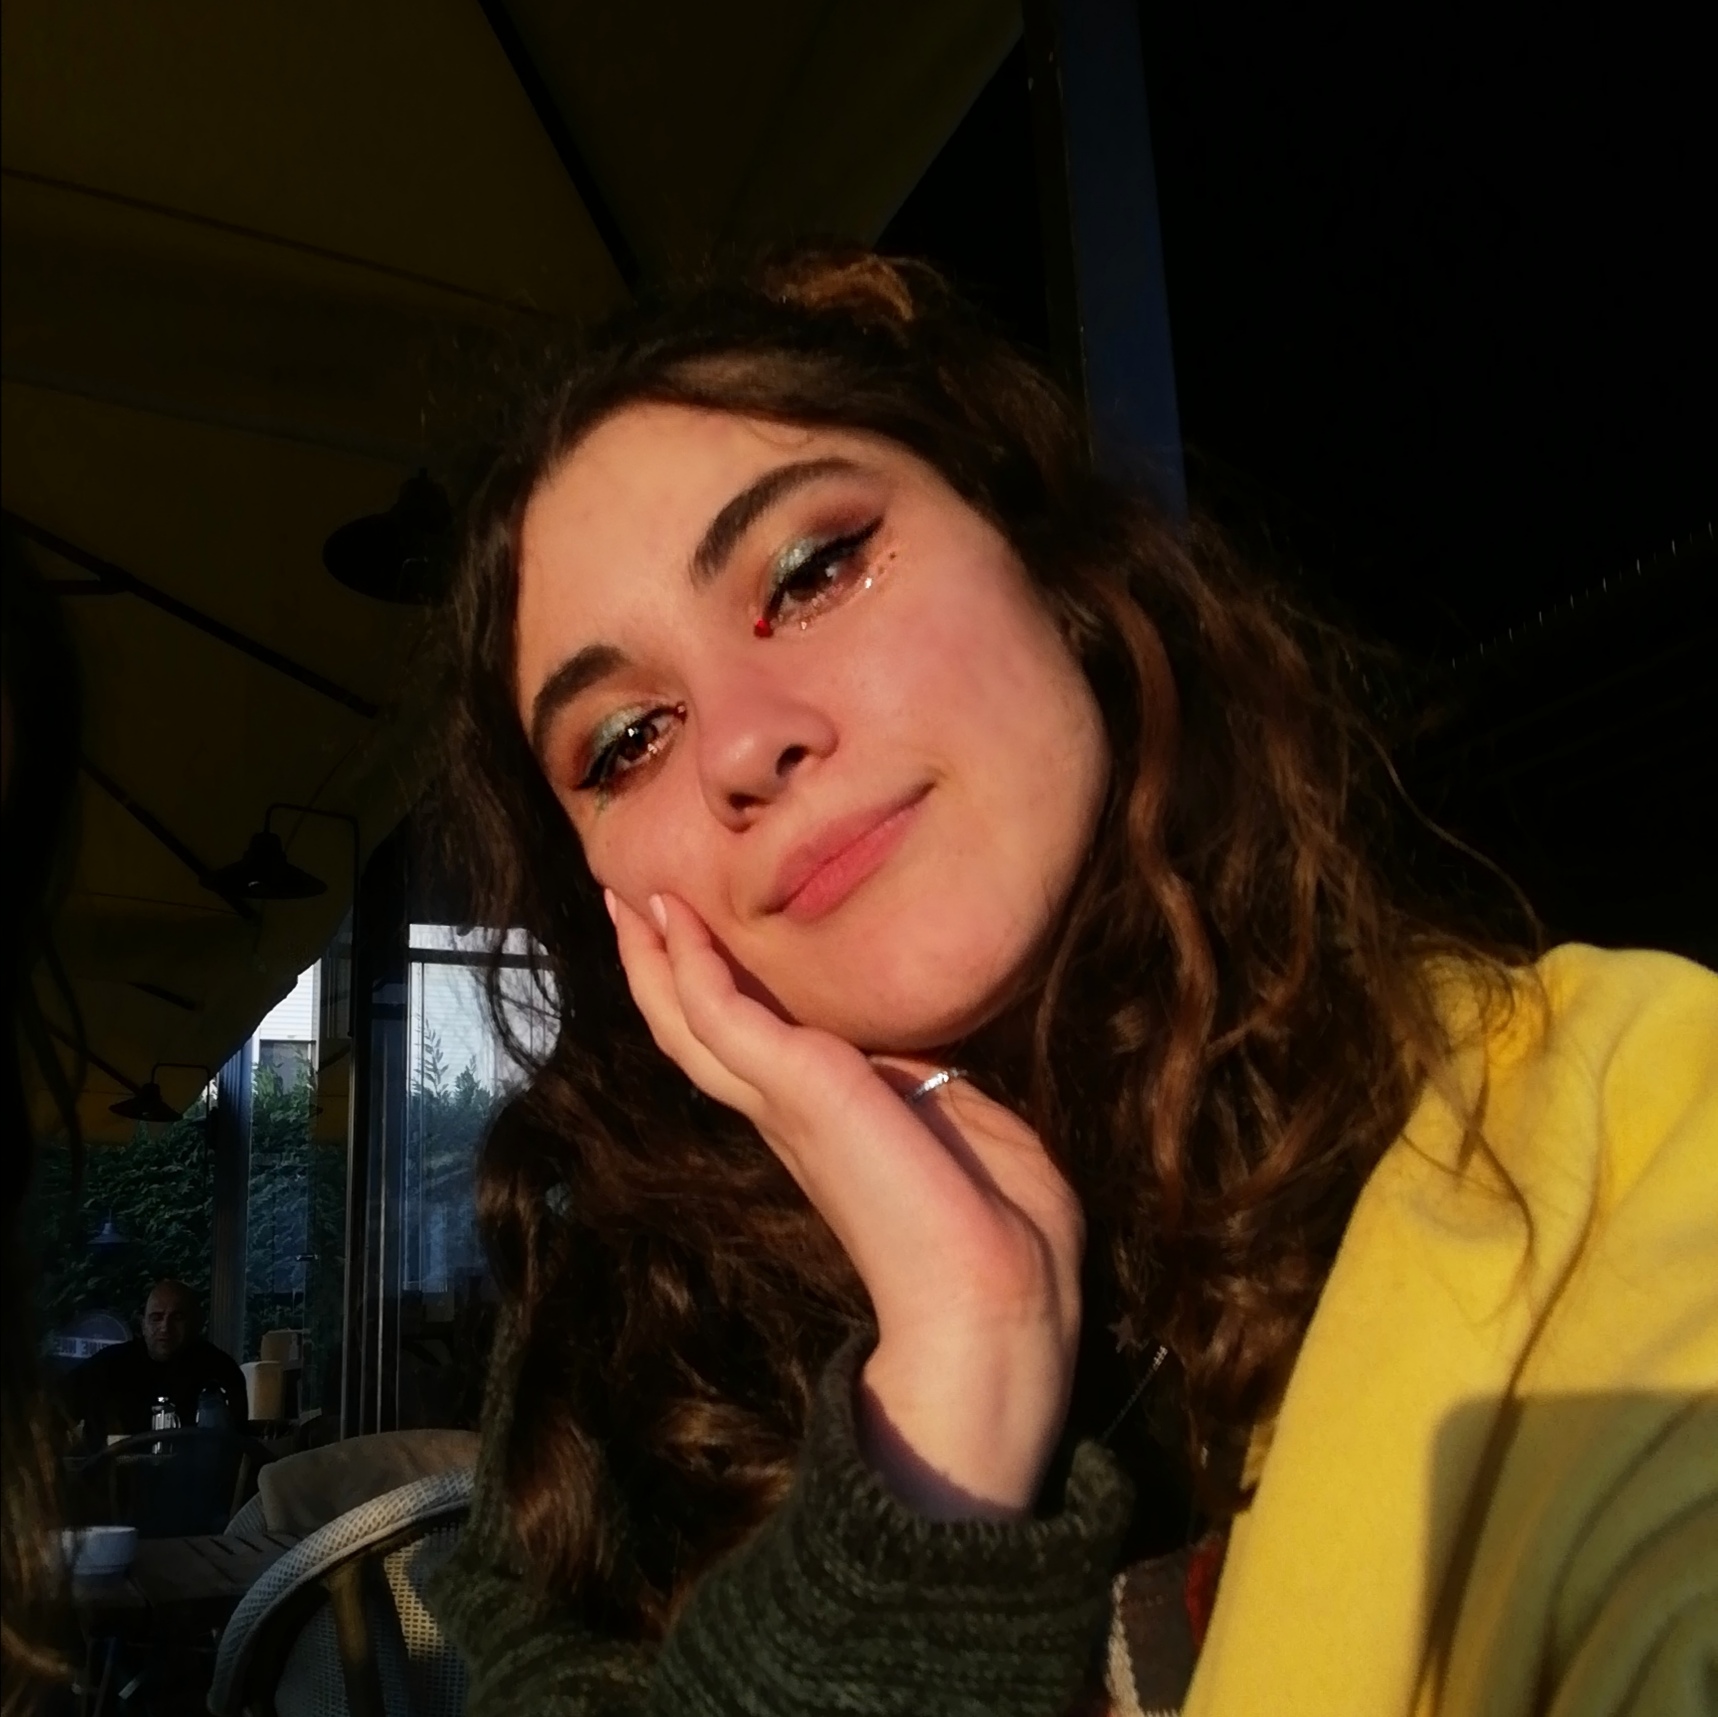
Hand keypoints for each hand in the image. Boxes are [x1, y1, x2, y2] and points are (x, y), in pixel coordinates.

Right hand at [608, 889, 1083, 1518]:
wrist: (994, 1297)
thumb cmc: (1000, 1230)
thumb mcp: (965, 1125)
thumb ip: (929, 1084)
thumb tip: (926, 1057)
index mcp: (822, 1124)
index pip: (747, 1048)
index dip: (713, 992)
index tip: (694, 934)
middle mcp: (786, 1114)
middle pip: (694, 1031)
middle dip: (656, 965)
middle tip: (623, 899)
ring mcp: (783, 1104)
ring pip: (688, 1020)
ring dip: (653, 955)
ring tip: (624, 894)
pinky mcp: (799, 1086)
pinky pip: (721, 1013)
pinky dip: (688, 963)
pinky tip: (674, 917)